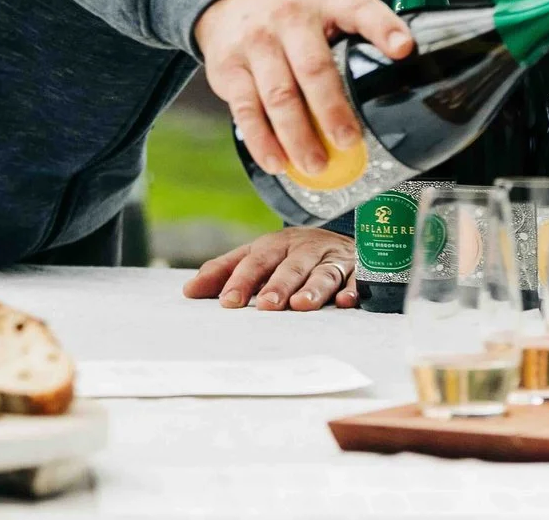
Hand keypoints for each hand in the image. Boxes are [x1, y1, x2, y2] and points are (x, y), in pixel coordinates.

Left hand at [183, 228, 357, 310]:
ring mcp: (333, 258)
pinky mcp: (359, 270)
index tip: (227, 302)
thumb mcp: (258, 257)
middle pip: (290, 266)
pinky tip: (345, 301)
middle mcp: (305, 249)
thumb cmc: (291, 256)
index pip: (256, 261)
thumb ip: (224, 272)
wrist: (342, 242)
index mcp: (277, 244)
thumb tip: (189, 291)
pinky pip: (358, 279)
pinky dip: (353, 289)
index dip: (241, 280)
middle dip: (277, 285)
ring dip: (312, 289)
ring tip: (300, 306)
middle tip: (265, 306)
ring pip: (323, 273)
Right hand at [193, 0, 410, 178]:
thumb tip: (400, 88)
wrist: (227, 1)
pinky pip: (246, 110)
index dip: (383, 27)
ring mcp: (256, 44)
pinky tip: (277, 162)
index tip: (404, 50)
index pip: (358, 8)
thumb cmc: (291, 18)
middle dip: (332, 108)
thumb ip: (356, 37)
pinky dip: (262, 141)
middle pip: (313, 67)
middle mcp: (289, 20)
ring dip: (298, 135)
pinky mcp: (228, 69)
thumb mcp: (325, 10)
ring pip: (278, 95)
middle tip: (349, 141)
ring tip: (316, 164)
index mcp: (324, 3)